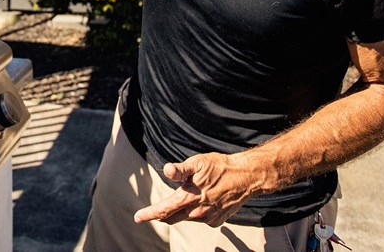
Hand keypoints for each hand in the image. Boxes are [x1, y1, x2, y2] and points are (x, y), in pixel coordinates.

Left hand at [133, 153, 257, 227]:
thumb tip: (166, 169)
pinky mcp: (217, 220)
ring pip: (186, 217)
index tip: (137, 217)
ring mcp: (207, 217)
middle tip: (153, 211)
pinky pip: (200, 218)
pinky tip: (203, 200)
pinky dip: (196, 212)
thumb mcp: (198, 163)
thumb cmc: (220, 167)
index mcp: (188, 197)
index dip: (149, 214)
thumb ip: (180, 170)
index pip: (163, 209)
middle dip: (161, 214)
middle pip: (172, 217)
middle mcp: (196, 211)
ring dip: (181, 211)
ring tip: (187, 196)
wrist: (246, 177)